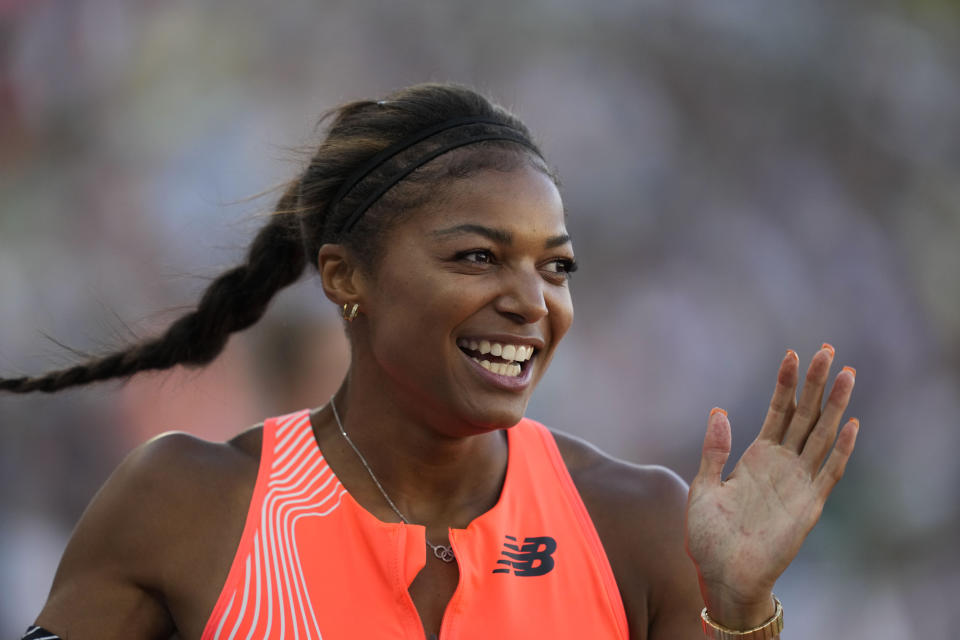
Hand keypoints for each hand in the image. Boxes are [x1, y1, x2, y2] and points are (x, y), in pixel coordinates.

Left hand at [684, 345, 858, 627]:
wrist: (722, 575)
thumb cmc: (709, 536)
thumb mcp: (703, 487)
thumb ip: (713, 450)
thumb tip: (719, 410)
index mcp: (756, 457)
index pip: (777, 411)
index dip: (785, 384)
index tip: (792, 354)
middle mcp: (781, 464)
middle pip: (805, 415)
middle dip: (816, 383)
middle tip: (829, 350)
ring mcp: (798, 482)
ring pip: (821, 435)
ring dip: (835, 405)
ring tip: (847, 373)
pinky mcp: (809, 505)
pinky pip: (828, 472)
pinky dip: (840, 449)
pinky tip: (851, 423)